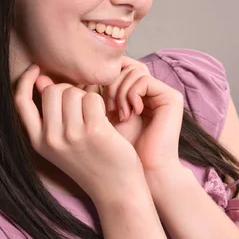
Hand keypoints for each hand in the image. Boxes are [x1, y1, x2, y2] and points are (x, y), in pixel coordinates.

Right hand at [13, 64, 145, 205]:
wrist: (116, 191)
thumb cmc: (92, 162)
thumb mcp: (62, 143)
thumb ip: (49, 114)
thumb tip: (41, 80)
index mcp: (38, 142)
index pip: (20, 102)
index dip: (25, 81)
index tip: (36, 69)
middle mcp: (51, 139)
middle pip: (52, 91)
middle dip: (68, 90)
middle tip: (81, 105)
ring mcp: (72, 135)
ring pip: (73, 92)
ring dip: (86, 97)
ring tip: (94, 116)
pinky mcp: (94, 131)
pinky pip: (92, 98)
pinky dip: (101, 102)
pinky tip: (106, 118)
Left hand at [100, 55, 184, 183]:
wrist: (143, 171)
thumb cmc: (118, 150)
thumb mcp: (99, 117)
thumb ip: (90, 94)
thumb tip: (66, 75)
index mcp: (136, 92)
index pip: (116, 69)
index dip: (102, 81)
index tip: (96, 104)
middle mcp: (151, 90)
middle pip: (124, 67)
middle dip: (110, 86)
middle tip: (108, 109)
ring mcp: (163, 92)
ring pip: (132, 71)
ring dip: (120, 92)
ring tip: (120, 114)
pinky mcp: (172, 97)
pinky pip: (143, 79)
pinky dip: (131, 94)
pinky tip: (131, 113)